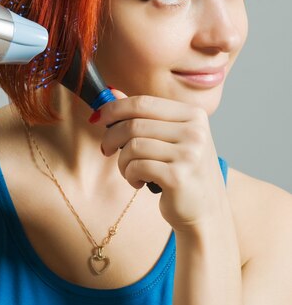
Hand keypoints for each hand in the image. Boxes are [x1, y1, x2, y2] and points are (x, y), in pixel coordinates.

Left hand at [97, 89, 228, 232]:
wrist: (206, 212)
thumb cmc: (183, 172)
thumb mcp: (168, 138)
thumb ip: (143, 115)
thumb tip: (112, 91)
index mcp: (193, 114)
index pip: (142, 102)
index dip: (114, 108)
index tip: (98, 119)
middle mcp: (195, 131)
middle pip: (134, 124)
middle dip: (111, 137)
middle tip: (107, 150)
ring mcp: (190, 154)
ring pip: (132, 147)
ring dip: (122, 162)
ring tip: (129, 171)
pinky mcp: (179, 177)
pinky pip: (137, 167)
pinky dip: (130, 175)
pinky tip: (139, 182)